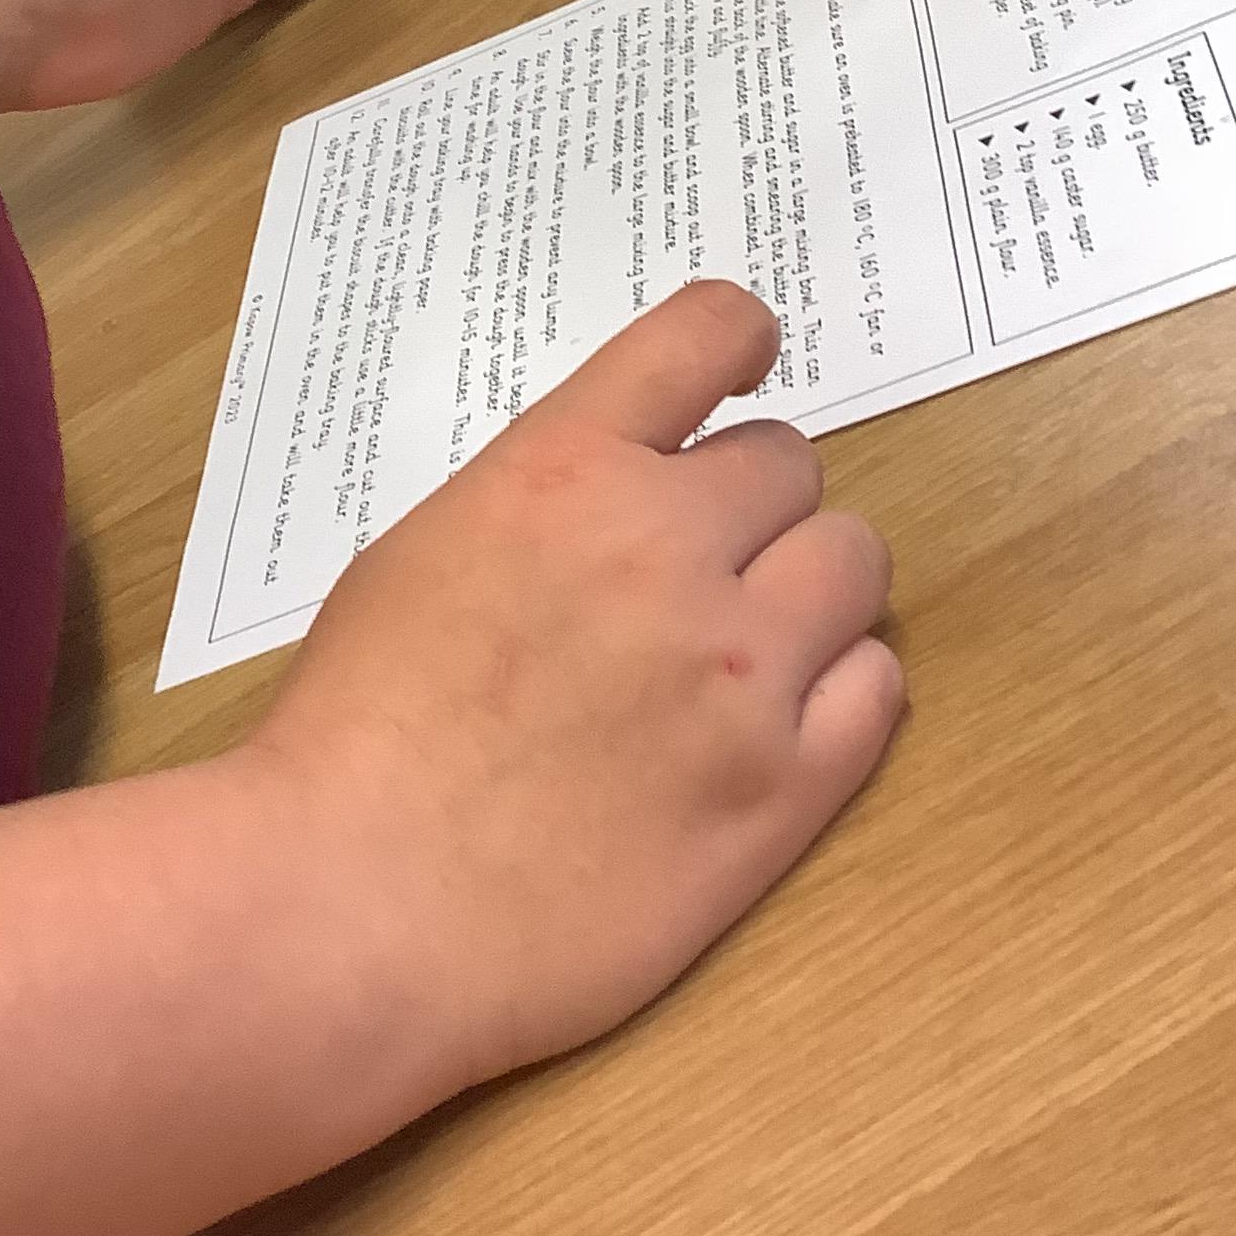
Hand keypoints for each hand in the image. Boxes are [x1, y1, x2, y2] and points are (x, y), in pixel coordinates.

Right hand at [246, 281, 902, 1094]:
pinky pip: (878, 688)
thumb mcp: (426, 550)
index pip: (705, 335)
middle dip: (749, 506)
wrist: (357, 900)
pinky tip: (782, 720)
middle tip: (699, 567)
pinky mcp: (784, 788)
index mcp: (569, 469)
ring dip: (808, 588)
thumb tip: (614, 503)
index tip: (744, 362)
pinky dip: (841, 690)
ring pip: (854, 563)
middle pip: (791, 466)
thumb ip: (543, 505)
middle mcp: (671, 544)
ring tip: (752, 644)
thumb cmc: (357, 730)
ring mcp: (741, 667)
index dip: (737, 339)